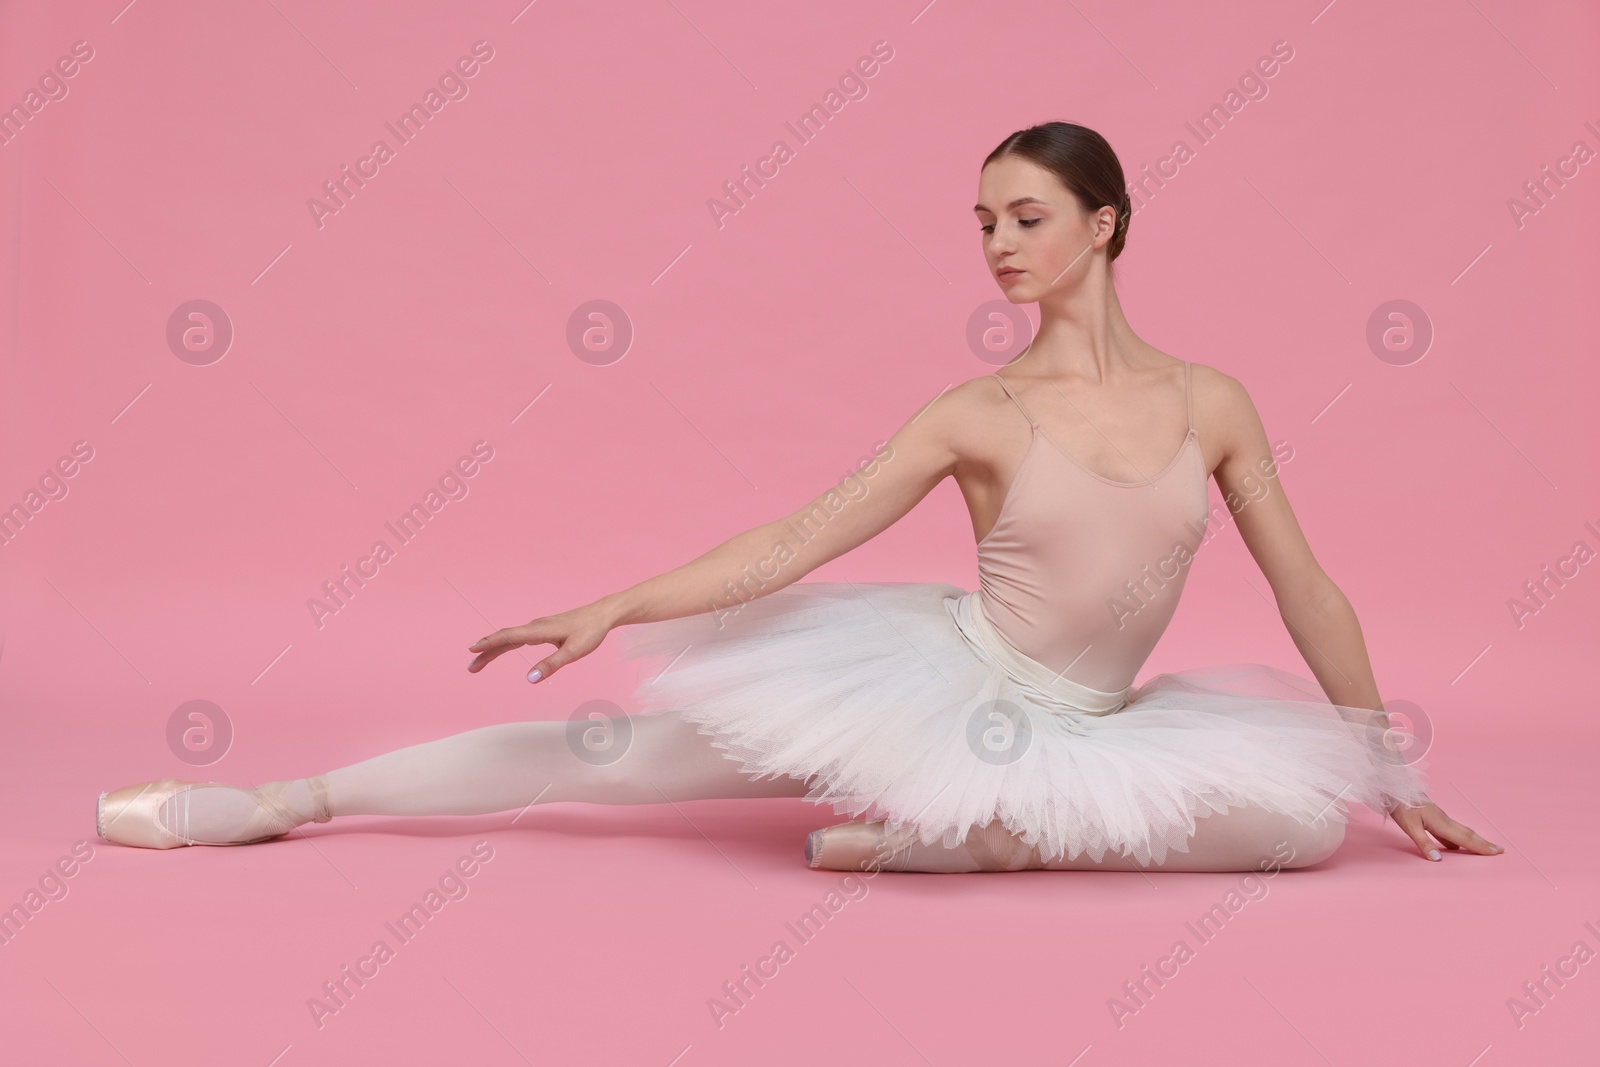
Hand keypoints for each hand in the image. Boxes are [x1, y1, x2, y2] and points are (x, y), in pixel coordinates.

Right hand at [466, 603, 613, 682]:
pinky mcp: (544, 629)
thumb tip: (529, 679)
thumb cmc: (590, 632)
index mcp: (539, 630)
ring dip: (493, 649)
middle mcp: (535, 626)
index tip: (472, 651)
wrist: (602, 615)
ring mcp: (538, 627)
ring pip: (510, 637)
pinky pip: (518, 637)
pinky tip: (502, 649)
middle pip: (504, 638)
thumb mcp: (573, 652)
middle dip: (485, 651)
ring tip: (479, 662)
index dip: (489, 644)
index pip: (508, 637)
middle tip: (471, 667)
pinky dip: (506, 644)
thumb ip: (551, 665)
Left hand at [1388, 799, 1504, 861]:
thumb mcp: (1409, 826)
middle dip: (1483, 843)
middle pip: (1467, 833)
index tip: (1496, 852)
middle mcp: (1443, 819)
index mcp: (1441, 823)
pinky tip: (1455, 844)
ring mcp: (1438, 817)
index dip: (1480, 846)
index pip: (1465, 838)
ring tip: (1483, 847)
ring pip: (1460, 831)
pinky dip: (1459, 837)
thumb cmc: (1401, 805)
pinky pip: (1451, 829)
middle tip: (1499, 850)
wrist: (1394, 786)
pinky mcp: (1432, 816)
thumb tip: (1438, 860)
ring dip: (1473, 840)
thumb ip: (1424, 843)